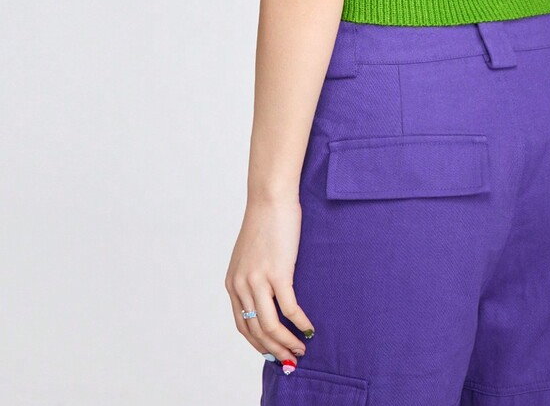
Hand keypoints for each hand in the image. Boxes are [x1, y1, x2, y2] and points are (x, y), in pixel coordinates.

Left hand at [224, 196, 314, 362]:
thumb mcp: (251, 254)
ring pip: (270, 326)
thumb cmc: (266, 221)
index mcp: (233, 283)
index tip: (273, 352)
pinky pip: (289, 308)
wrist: (270, 197)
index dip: (258, 344)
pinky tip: (310, 328)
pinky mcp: (277, 273)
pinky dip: (300, 323)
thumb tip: (269, 295)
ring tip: (302, 349)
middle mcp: (241, 286)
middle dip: (274, 349)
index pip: (242, 326)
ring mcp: (258, 280)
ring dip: (287, 342)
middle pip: (256, 331)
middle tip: (291, 359)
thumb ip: (254, 276)